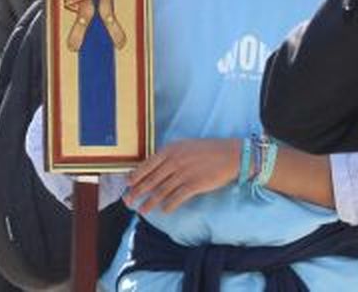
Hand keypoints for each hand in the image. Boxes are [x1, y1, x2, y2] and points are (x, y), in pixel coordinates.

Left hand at [124, 138, 238, 213]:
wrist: (230, 154)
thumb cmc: (207, 150)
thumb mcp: (185, 147)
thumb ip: (169, 156)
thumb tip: (154, 168)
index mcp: (171, 149)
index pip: (147, 164)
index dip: (135, 175)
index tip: (127, 184)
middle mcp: (175, 160)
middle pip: (151, 179)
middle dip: (137, 191)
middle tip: (127, 201)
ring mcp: (184, 173)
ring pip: (161, 190)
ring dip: (150, 202)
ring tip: (142, 210)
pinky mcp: (194, 184)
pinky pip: (177, 197)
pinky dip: (169, 205)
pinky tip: (164, 211)